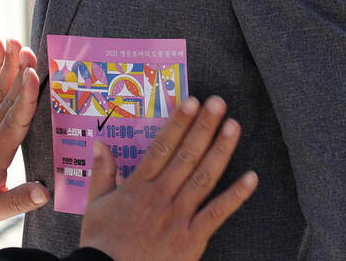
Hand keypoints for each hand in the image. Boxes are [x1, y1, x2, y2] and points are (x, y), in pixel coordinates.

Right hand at [80, 96, 257, 260]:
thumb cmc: (102, 242)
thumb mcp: (94, 204)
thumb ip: (101, 172)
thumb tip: (99, 143)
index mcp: (137, 186)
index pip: (161, 146)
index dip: (178, 123)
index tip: (191, 102)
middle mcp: (160, 196)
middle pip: (186, 155)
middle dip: (203, 127)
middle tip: (218, 103)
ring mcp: (178, 216)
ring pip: (203, 177)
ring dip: (220, 150)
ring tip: (233, 126)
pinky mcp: (192, 238)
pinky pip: (217, 214)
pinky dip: (236, 196)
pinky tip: (251, 178)